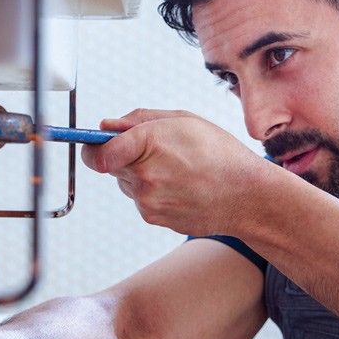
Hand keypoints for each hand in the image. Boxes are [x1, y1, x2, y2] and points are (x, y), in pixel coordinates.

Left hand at [80, 109, 274, 235]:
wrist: (247, 197)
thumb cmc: (221, 155)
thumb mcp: (184, 121)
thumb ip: (139, 120)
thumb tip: (107, 126)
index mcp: (149, 144)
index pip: (96, 152)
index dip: (91, 146)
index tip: (93, 143)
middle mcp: (144, 177)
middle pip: (109, 165)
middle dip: (124, 155)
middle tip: (156, 150)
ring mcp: (148, 202)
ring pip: (126, 182)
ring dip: (140, 174)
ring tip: (176, 169)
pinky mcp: (153, 218)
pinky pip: (141, 199)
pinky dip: (153, 191)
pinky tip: (179, 185)